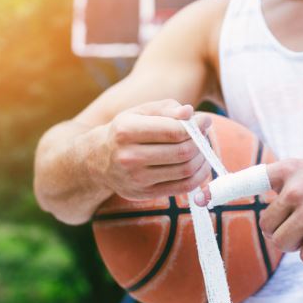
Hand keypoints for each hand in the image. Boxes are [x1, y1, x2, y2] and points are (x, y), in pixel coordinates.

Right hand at [98, 99, 212, 200]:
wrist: (98, 160)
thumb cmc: (126, 130)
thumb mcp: (140, 112)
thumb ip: (167, 108)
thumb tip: (191, 113)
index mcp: (126, 130)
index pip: (173, 131)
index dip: (195, 126)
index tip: (204, 121)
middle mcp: (128, 156)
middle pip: (182, 152)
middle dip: (200, 142)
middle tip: (204, 135)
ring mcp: (135, 179)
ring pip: (185, 170)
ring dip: (202, 159)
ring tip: (202, 148)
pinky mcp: (144, 194)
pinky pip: (182, 188)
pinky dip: (198, 176)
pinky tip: (200, 166)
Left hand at [195, 154, 302, 264]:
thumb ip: (280, 182)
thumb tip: (241, 192)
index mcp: (287, 170)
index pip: (246, 180)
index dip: (220, 190)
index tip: (199, 197)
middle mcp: (295, 189)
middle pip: (267, 227)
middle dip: (284, 230)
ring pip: (283, 244)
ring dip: (301, 243)